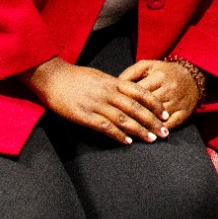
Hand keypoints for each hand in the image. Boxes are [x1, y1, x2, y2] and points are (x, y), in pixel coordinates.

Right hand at [18, 57, 167, 143]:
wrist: (52, 76)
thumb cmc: (75, 76)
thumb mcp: (99, 77)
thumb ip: (114, 86)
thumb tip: (127, 93)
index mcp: (113, 82)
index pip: (141, 93)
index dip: (155, 104)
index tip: (166, 114)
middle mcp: (109, 93)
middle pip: (137, 108)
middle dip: (153, 121)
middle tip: (165, 132)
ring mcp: (97, 104)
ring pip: (124, 118)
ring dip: (140, 130)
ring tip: (151, 139)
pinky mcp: (84, 115)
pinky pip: (105, 126)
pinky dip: (118, 135)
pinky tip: (127, 142)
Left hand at [119, 60, 201, 130]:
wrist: (193, 77)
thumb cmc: (165, 72)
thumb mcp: (148, 66)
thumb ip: (130, 73)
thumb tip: (115, 86)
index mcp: (159, 76)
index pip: (137, 91)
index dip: (124, 101)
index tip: (113, 109)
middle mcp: (169, 88)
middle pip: (147, 106)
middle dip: (131, 116)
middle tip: (117, 125)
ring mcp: (178, 102)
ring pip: (158, 117)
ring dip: (144, 127)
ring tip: (130, 134)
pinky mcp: (184, 113)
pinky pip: (170, 124)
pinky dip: (159, 131)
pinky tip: (150, 135)